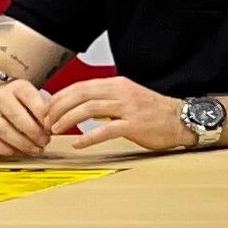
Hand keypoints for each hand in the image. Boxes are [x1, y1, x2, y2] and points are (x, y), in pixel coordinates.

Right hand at [0, 75, 59, 159]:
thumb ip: (44, 108)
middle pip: (18, 117)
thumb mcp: (32, 97)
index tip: (52, 127)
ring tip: (36, 149)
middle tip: (45, 142)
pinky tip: (18, 152)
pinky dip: (5, 149)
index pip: (32, 100)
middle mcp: (0, 97)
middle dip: (34, 133)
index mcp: (17, 87)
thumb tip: (55, 125)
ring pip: (4, 130)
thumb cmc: (19, 101)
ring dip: (23, 144)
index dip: (44, 117)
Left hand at [37, 73, 191, 154]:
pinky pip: (105, 130)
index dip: (60, 97)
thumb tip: (78, 106)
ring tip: (56, 130)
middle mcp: (120, 92)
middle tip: (46, 121)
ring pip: (89, 109)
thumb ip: (105, 99)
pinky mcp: (134, 125)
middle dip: (58, 108)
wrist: (180, 119)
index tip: (47, 109)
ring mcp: (128, 108)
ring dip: (68, 120)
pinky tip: (77, 144)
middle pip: (80, 95)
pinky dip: (88, 137)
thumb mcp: (127, 97)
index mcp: (116, 84)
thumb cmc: (152, 112)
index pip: (80, 86)